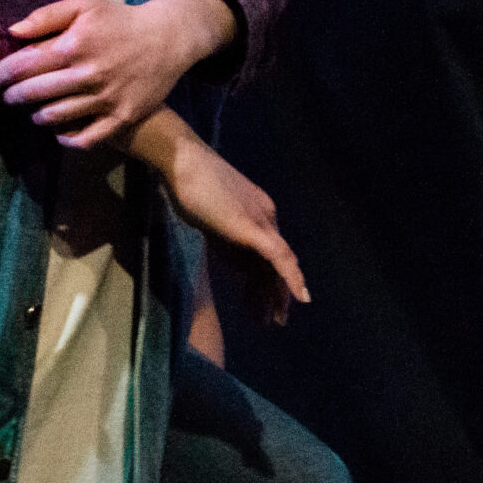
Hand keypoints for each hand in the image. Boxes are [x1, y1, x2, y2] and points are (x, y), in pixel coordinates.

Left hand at [0, 0, 235, 149]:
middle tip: (8, 98)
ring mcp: (106, 99)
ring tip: (34, 112)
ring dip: (37, 116)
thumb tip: (13, 32)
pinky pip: (86, 139)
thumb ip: (47, 16)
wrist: (167, 39)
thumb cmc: (119, 21)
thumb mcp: (84, 6)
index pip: (24, 66)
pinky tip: (59, 133)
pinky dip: (67, 139)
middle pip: (36, 94)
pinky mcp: (122, 117)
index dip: (2, 75)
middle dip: (14, 97)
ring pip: (56, 117)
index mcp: (74, 46)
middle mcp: (88, 75)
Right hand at [125, 108, 307, 321]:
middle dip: (275, 291)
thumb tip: (227, 257)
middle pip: (277, 261)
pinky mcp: (255, 229)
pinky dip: (291, 278)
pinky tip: (297, 298)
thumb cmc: (189, 184)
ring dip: (279, 293)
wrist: (184, 162)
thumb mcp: (210, 215)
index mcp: (258, 211)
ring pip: (281, 264)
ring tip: (277, 319)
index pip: (267, 252)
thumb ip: (223, 236)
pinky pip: (280, 259)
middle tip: (276, 318)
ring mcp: (263, 221)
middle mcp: (267, 217)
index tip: (263, 301)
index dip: (267, 278)